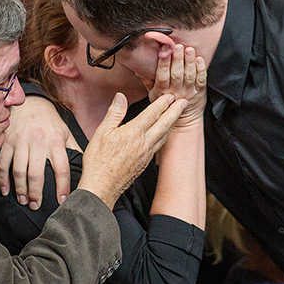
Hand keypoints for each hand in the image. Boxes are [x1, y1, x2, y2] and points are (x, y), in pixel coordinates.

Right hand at [0, 96, 78, 209]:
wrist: (31, 103)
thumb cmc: (50, 122)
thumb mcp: (66, 133)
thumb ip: (74, 151)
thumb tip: (85, 168)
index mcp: (56, 142)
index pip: (62, 168)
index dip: (63, 187)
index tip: (62, 201)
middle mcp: (38, 142)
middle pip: (37, 174)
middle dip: (36, 193)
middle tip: (36, 206)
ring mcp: (21, 142)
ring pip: (19, 171)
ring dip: (20, 189)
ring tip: (24, 201)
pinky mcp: (7, 142)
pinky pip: (3, 163)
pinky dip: (3, 179)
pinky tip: (6, 191)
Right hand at [78, 92, 184, 209]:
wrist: (101, 187)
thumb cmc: (98, 162)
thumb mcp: (102, 132)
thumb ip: (114, 113)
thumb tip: (120, 97)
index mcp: (133, 133)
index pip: (152, 114)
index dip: (162, 103)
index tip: (171, 96)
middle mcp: (144, 143)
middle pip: (164, 124)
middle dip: (175, 112)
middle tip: (184, 102)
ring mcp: (146, 155)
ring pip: (163, 136)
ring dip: (172, 124)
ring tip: (177, 116)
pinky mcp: (144, 164)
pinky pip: (158, 146)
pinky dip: (164, 136)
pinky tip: (163, 135)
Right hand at [147, 44, 207, 129]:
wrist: (184, 119)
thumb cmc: (167, 104)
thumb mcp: (153, 94)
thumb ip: (147, 81)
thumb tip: (137, 69)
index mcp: (162, 91)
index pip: (162, 76)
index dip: (163, 64)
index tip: (164, 51)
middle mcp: (176, 91)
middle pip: (176, 74)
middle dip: (177, 59)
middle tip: (177, 46)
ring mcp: (188, 91)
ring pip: (189, 75)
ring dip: (189, 62)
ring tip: (189, 50)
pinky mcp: (200, 91)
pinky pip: (201, 80)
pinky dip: (201, 69)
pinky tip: (200, 59)